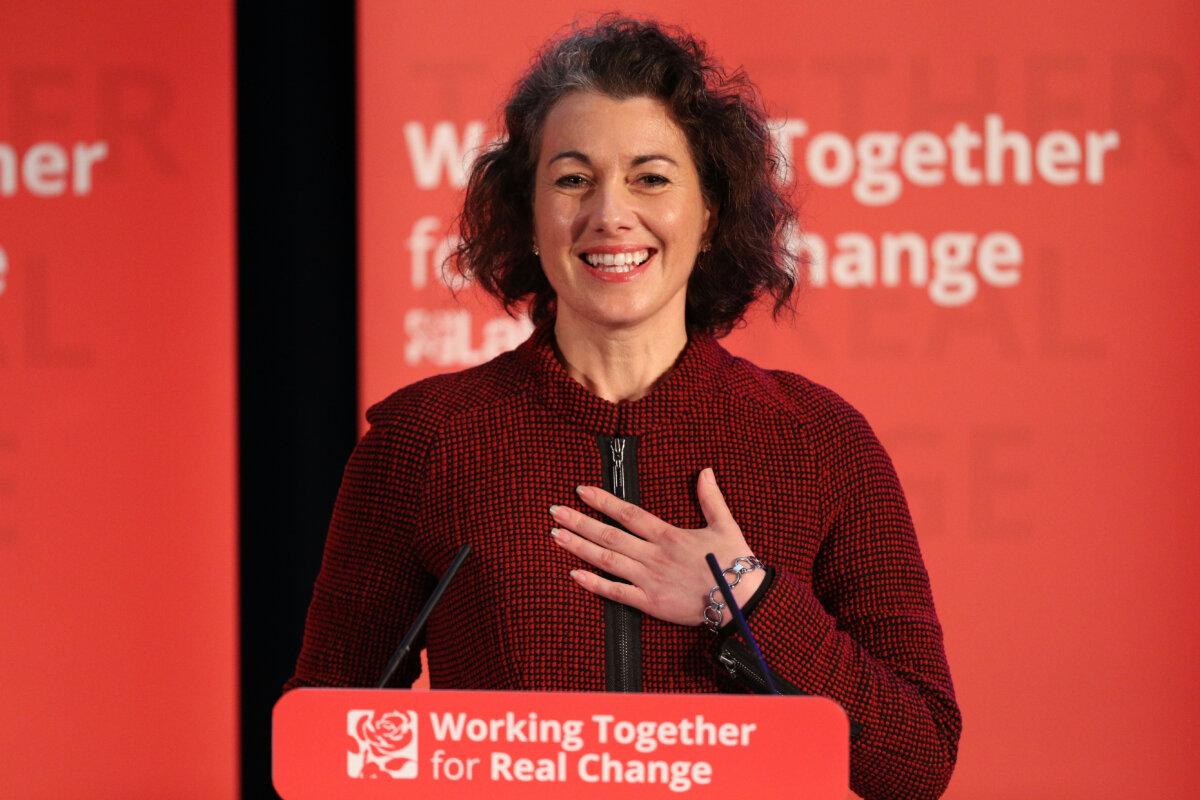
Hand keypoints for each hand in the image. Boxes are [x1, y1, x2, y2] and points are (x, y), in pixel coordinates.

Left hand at [548, 467, 763, 627]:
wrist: (742, 600)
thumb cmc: (735, 562)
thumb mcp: (725, 524)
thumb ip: (711, 498)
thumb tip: (705, 470)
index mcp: (668, 535)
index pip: (628, 513)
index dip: (602, 501)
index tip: (581, 490)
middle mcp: (653, 555)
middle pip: (609, 535)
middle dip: (579, 522)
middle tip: (554, 512)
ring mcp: (649, 580)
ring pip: (606, 560)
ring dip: (579, 547)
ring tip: (555, 536)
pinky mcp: (650, 603)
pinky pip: (616, 592)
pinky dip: (593, 583)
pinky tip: (573, 574)